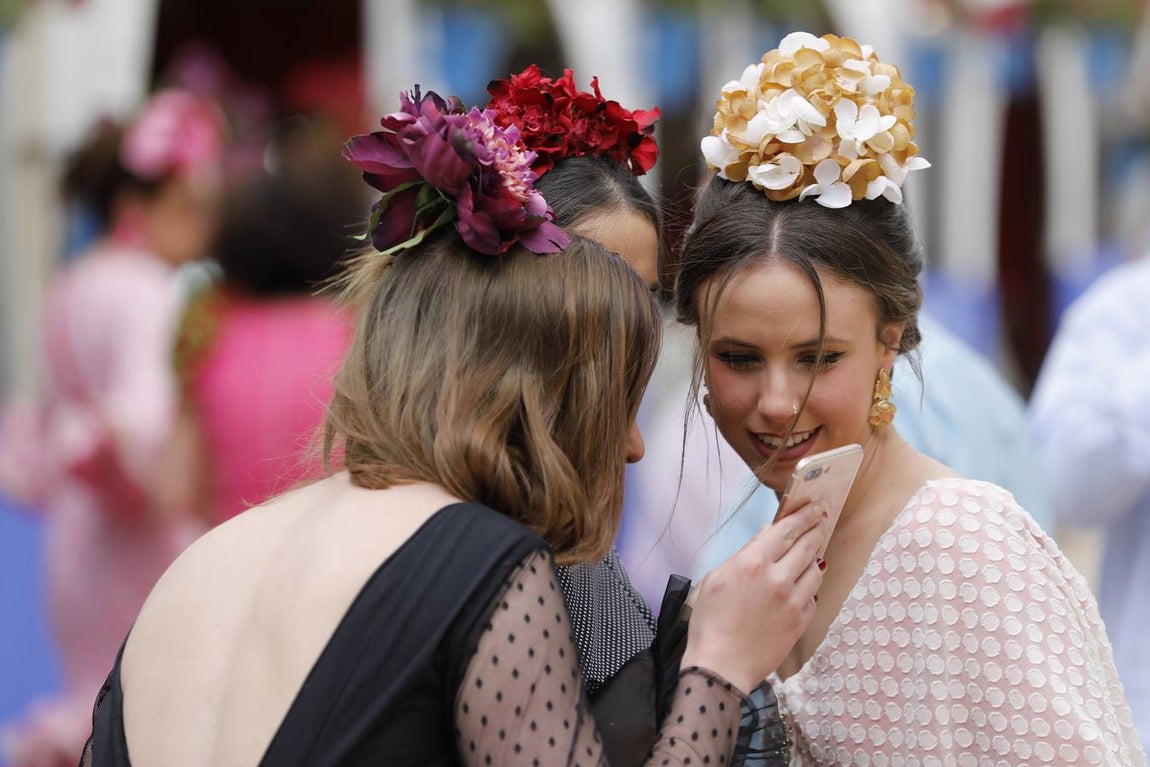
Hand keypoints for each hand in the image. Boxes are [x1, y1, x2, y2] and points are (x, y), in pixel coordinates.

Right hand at [682, 501, 826, 693]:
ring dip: (814, 558)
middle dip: (816, 530)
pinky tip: (802, 585)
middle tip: (820, 522)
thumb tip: (766, 534)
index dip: (803, 516)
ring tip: (810, 553)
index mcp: (752, 563)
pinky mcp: (800, 622)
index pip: (787, 530)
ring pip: (815, 570)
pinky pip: (813, 596)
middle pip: (807, 546)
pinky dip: (809, 587)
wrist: (721, 666)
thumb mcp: (716, 578)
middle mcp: (777, 578)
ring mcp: (792, 602)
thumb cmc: (709, 621)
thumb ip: (744, 553)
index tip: (813, 508)